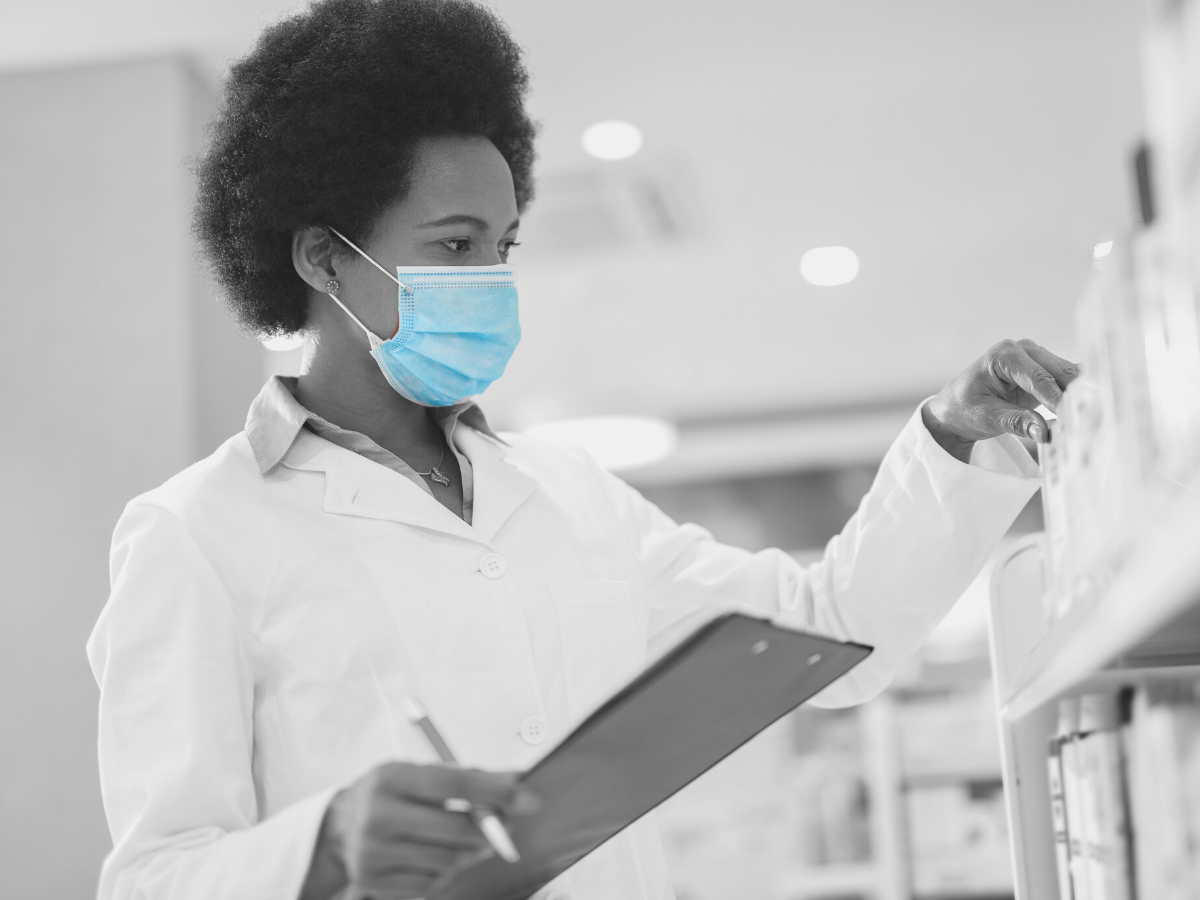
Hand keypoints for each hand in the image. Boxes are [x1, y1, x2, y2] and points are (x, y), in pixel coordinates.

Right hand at [301, 762, 539, 899]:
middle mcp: (378, 815)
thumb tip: (517, 779)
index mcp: (391, 778)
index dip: (496, 793)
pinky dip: (447, 872)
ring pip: (448, 861)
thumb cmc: (392, 794)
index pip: (455, 784)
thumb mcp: (421, 773)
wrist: (342, 826)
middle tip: (504, 827)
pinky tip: (439, 857)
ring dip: (470, 852)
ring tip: (468, 841)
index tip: (528, 800)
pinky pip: (432, 884)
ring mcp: (373, 854)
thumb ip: (470, 777)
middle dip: (490, 831)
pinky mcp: (374, 883)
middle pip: (455, 829)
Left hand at [922, 338, 1079, 462]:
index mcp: (1005, 354)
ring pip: (1070, 378)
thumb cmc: (965, 409)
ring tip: (1097, 420)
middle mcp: (1025, 350)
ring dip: (1083, 398)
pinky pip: (1068, 383)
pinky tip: (1093, 412)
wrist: (957, 408)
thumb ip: (1016, 422)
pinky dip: (1079, 397)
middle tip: (1094, 421)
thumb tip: (1044, 432)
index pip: (1039, 378)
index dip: (1058, 399)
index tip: (1074, 418)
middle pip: (1061, 373)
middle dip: (1077, 397)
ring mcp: (1038, 359)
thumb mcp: (986, 417)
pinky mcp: (1046, 372)